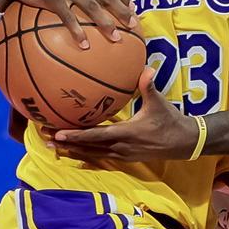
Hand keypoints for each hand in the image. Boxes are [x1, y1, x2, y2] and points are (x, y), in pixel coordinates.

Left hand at [51, 68, 198, 161]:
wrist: (183, 142)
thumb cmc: (170, 121)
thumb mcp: (159, 103)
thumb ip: (149, 86)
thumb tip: (146, 69)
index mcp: (127, 134)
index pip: (97, 135)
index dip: (77, 135)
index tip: (58, 133)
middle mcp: (121, 147)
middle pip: (88, 147)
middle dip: (66, 143)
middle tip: (45, 137)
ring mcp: (122, 155)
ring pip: (91, 155)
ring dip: (71, 150)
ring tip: (51, 145)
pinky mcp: (124, 158)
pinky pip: (100, 159)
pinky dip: (84, 156)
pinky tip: (72, 155)